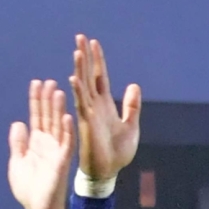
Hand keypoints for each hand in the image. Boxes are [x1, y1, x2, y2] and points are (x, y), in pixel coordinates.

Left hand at [8, 80, 73, 208]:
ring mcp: (57, 152)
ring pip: (58, 126)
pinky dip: (67, 130)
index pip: (37, 116)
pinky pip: (66, 144)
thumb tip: (18, 122)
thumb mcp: (18, 161)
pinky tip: (66, 117)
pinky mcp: (62, 162)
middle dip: (48, 99)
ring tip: (58, 91)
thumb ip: (18, 143)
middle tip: (49, 81)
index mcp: (37, 143)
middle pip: (48, 117)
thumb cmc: (28, 189)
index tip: (36, 83)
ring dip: (58, 109)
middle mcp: (48, 144)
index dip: (36, 100)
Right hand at [69, 35, 140, 181]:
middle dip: (84, 57)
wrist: (109, 172)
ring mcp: (89, 113)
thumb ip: (131, 106)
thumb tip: (134, 85)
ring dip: (80, 69)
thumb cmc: (117, 152)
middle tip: (79, 37)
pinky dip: (78, 91)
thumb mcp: (131, 125)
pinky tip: (74, 78)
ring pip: (83, 86)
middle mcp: (94, 105)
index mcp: (105, 105)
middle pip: (88, 75)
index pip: (100, 77)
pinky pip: (81, 104)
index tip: (93, 42)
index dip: (97, 60)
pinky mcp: (87, 123)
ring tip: (77, 51)